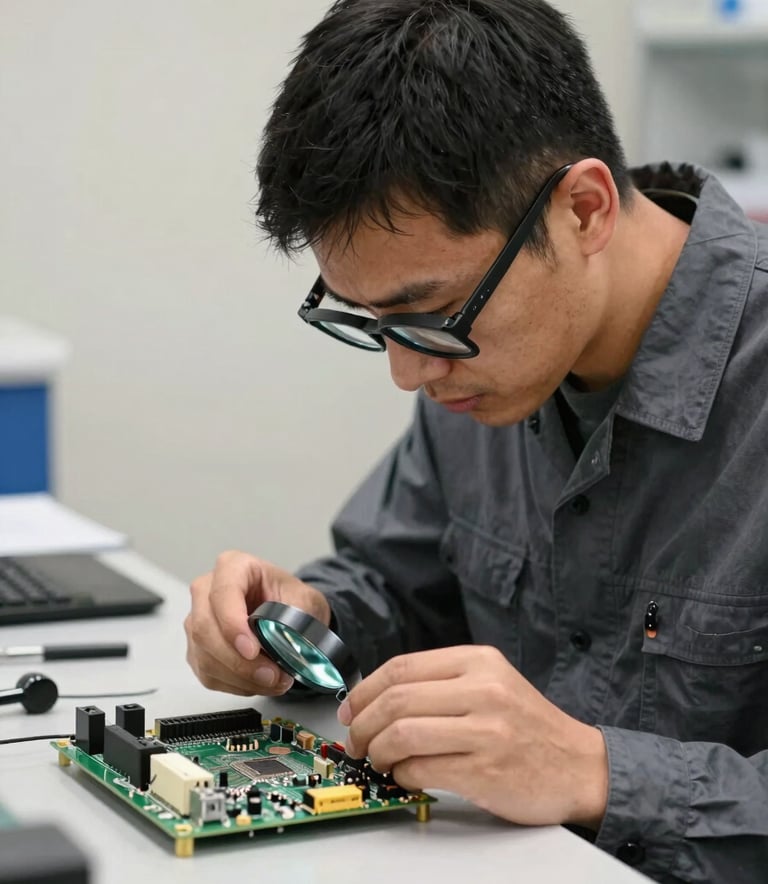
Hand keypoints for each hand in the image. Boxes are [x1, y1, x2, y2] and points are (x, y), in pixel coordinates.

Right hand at [185, 550, 330, 696]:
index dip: (232, 624)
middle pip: (205, 629)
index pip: (222, 593)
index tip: (252, 650)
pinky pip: (208, 674)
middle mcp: (208, 591)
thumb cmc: (289, 599)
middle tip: (269, 674)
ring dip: (240, 677)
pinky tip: (258, 682)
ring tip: (272, 680)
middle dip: (238, 660)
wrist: (288, 613)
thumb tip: (288, 641)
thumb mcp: (304, 600)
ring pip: (204, 656)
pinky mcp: (198, 650)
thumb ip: (297, 618)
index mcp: (233, 567)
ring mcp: (198, 621)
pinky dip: (235, 685)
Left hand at [338, 645, 607, 828]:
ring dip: (378, 752)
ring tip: (379, 761)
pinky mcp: (486, 771)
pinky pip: (422, 769)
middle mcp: (483, 689)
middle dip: (363, 724)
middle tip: (356, 741)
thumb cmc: (526, 726)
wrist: (580, 766)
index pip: (402, 667)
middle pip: (396, 699)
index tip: (350, 709)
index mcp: (478, 661)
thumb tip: (375, 699)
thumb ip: (441, 683)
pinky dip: (402, 775)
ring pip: (403, 733)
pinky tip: (406, 776)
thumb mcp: (491, 683)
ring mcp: (486, 730)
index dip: (365, 690)